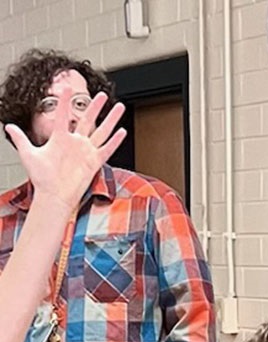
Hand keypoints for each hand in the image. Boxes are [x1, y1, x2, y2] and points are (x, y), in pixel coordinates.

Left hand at [5, 92, 125, 214]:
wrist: (54, 195)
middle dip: (95, 107)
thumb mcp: (28, 154)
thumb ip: (21, 139)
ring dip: (110, 119)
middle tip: (102, 95)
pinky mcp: (94, 162)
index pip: (63, 115)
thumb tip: (9, 126)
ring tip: (118, 107)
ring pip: (101, 131)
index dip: (64, 101)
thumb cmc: (42, 178)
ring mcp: (86, 152)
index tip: (67, 87)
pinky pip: (107, 149)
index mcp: (59, 138)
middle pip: (88, 120)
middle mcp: (75, 143)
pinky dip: (115, 142)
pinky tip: (122, 132)